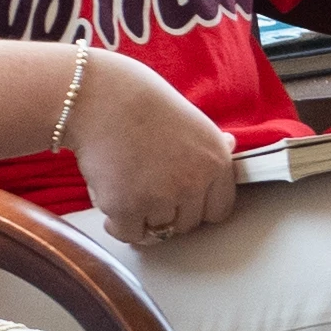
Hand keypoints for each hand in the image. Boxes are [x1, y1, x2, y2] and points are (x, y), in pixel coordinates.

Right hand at [67, 52, 241, 248]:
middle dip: (168, 214)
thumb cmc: (142, 102)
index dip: (196, 208)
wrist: (99, 96)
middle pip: (187, 225)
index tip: (181, 202)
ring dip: (142, 217)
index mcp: (216, 161)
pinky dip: (117, 224)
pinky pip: (128, 234)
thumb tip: (231, 145)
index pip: (218, 211)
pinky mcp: (127, 207)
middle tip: (147, 190)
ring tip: (126, 187)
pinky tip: (110, 201)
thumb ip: (212, 143)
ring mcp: (161, 197)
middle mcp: (194, 182)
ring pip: (158, 231)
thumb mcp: (191, 119)